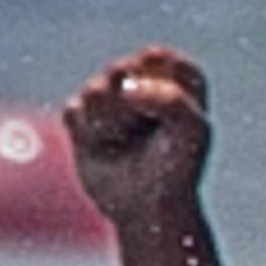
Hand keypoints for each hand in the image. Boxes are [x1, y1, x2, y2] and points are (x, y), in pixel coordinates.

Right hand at [61, 46, 212, 228]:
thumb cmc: (176, 167)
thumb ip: (171, 99)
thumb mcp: (191, 132)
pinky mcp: (80, 113)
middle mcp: (140, 77)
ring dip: (112, 123)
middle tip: (146, 131)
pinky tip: (104, 147)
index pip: (159, 58)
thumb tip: (125, 87)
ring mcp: (108, 93)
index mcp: (177, 74)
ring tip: (126, 141)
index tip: (168, 117)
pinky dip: (90, 134)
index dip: (158, 91)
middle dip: (133, 107)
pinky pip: (74, 110)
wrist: (147, 207)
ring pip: (95, 90)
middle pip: (122, 69)